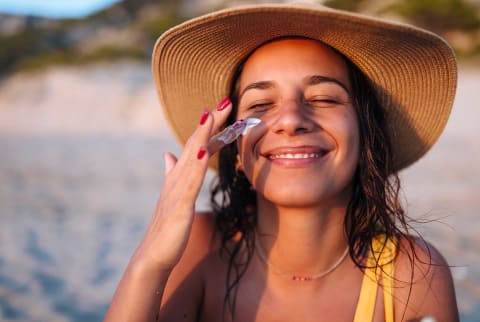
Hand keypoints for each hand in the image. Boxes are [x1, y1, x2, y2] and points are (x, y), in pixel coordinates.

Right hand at [133, 98, 231, 270]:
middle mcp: (176, 178)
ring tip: (214, 114)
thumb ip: (172, 174)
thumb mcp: (172, 198)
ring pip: (191, 156)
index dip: (209, 128)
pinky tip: (202, 148)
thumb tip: (168, 155)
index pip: (196, 145)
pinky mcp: (179, 205)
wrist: (153, 256)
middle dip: (210, 122)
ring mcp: (177, 190)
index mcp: (178, 177)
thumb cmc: (166, 229)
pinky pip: (189, 180)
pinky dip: (195, 163)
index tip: (222, 109)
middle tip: (225, 101)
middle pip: (195, 143)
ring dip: (203, 134)